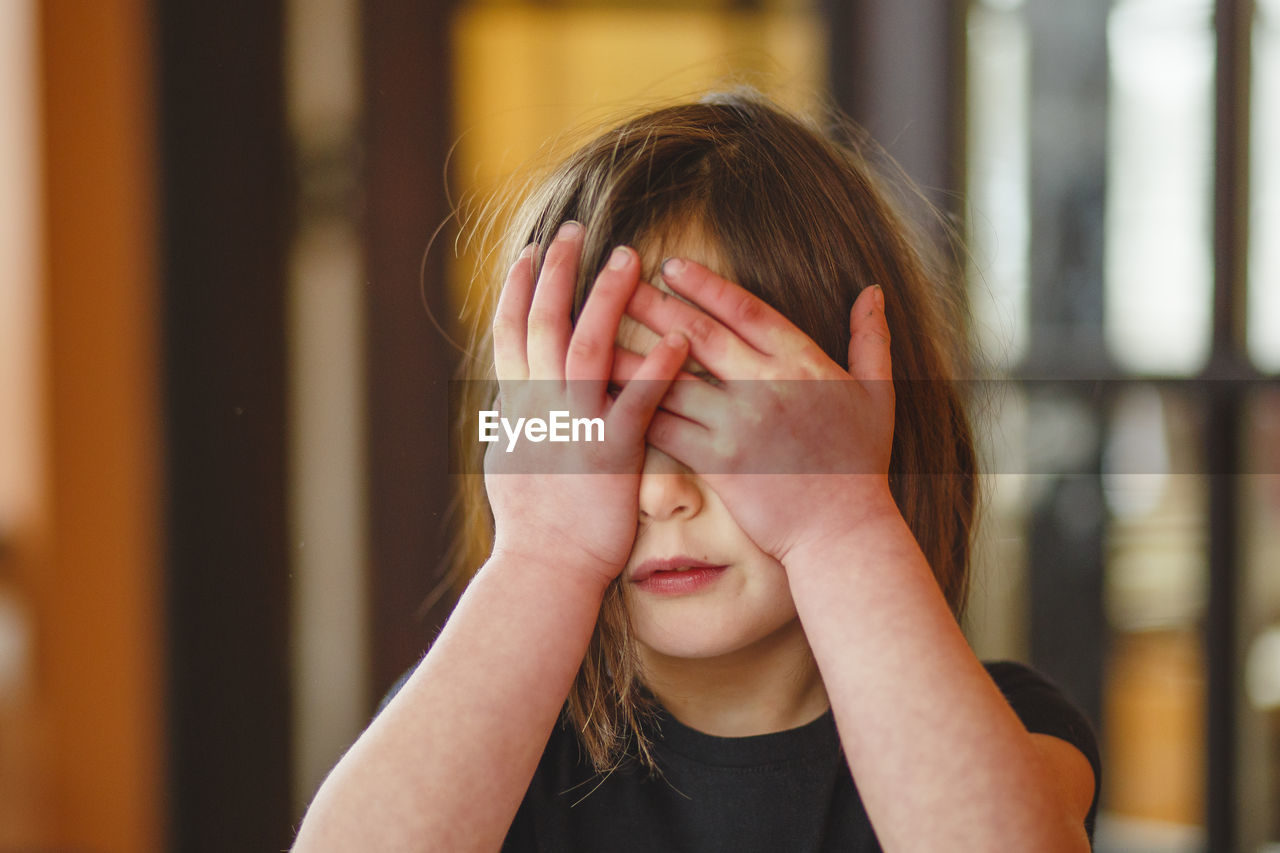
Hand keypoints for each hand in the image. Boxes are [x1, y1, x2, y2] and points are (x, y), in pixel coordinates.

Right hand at [485, 223, 688, 586]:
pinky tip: (680, 335)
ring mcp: (573, 427)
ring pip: (586, 347)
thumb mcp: (507, 460)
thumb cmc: (532, 524)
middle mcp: (538, 408)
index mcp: (513, 407)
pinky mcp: (611, 453)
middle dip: (557, 273)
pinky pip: (636, 400)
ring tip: (629, 258)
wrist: (546, 568)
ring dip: (607, 299)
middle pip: (543, 323)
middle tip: (574, 229)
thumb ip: (513, 418)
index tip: (529, 252)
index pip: (509, 332)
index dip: (517, 288)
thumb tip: (508, 390)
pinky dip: (656, 366)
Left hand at [614, 257, 897, 566]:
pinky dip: (633, 408)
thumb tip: (872, 291)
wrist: (842, 532)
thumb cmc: (860, 465)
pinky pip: (666, 427)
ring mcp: (738, 425)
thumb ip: (871, 339)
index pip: (745, 310)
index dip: (705, 285)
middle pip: (699, 335)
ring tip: (590, 333)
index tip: (670, 266)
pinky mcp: (717, 463)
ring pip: (672, 379)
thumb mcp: (877, 394)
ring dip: (630, 355)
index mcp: (802, 363)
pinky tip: (604, 394)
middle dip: (653, 304)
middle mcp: (766, 386)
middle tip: (614, 280)